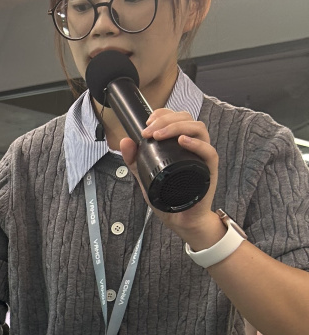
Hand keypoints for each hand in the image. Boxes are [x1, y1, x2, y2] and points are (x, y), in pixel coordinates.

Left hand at [119, 109, 223, 249]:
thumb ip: (135, 160)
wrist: (181, 220)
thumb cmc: (168, 196)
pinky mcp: (208, 170)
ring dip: (177, 127)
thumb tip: (125, 141)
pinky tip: (182, 141)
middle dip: (166, 120)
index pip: (178, 118)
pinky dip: (196, 143)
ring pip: (199, 129)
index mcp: (181, 144)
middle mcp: (194, 146)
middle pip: (187, 119)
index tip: (147, 121)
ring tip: (159, 135)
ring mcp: (202, 157)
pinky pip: (209, 151)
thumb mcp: (146, 176)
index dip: (163, 114)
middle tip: (149, 131)